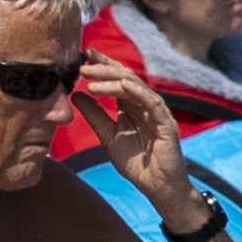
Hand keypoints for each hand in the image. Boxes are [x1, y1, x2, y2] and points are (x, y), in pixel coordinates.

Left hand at [74, 72, 198, 227]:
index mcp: (133, 105)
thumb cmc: (136, 163)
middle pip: (126, 77)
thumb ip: (95, 116)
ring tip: (90, 77)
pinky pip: (152, 103)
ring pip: (136, 87)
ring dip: (112, 79)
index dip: (103, 65)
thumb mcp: (108, 136)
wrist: (157, 187)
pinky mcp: (166, 123)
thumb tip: (75, 95)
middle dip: (104, 68)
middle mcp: (146, 104)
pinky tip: (120, 86)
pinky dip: (137, 92)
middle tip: (83, 64)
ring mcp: (157, 112)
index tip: (85, 54)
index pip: (118, 79)